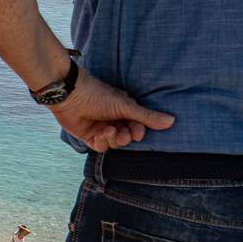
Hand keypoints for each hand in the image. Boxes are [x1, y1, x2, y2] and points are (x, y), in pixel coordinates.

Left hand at [49, 70, 173, 152]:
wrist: (70, 94)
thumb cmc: (98, 94)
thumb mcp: (126, 106)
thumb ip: (147, 116)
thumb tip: (172, 121)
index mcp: (124, 110)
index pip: (138, 126)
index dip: (138, 131)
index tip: (137, 131)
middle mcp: (114, 120)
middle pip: (127, 137)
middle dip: (126, 137)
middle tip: (122, 132)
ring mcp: (101, 128)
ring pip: (115, 144)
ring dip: (113, 139)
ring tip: (108, 129)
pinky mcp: (89, 136)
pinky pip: (101, 147)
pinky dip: (102, 142)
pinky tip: (99, 133)